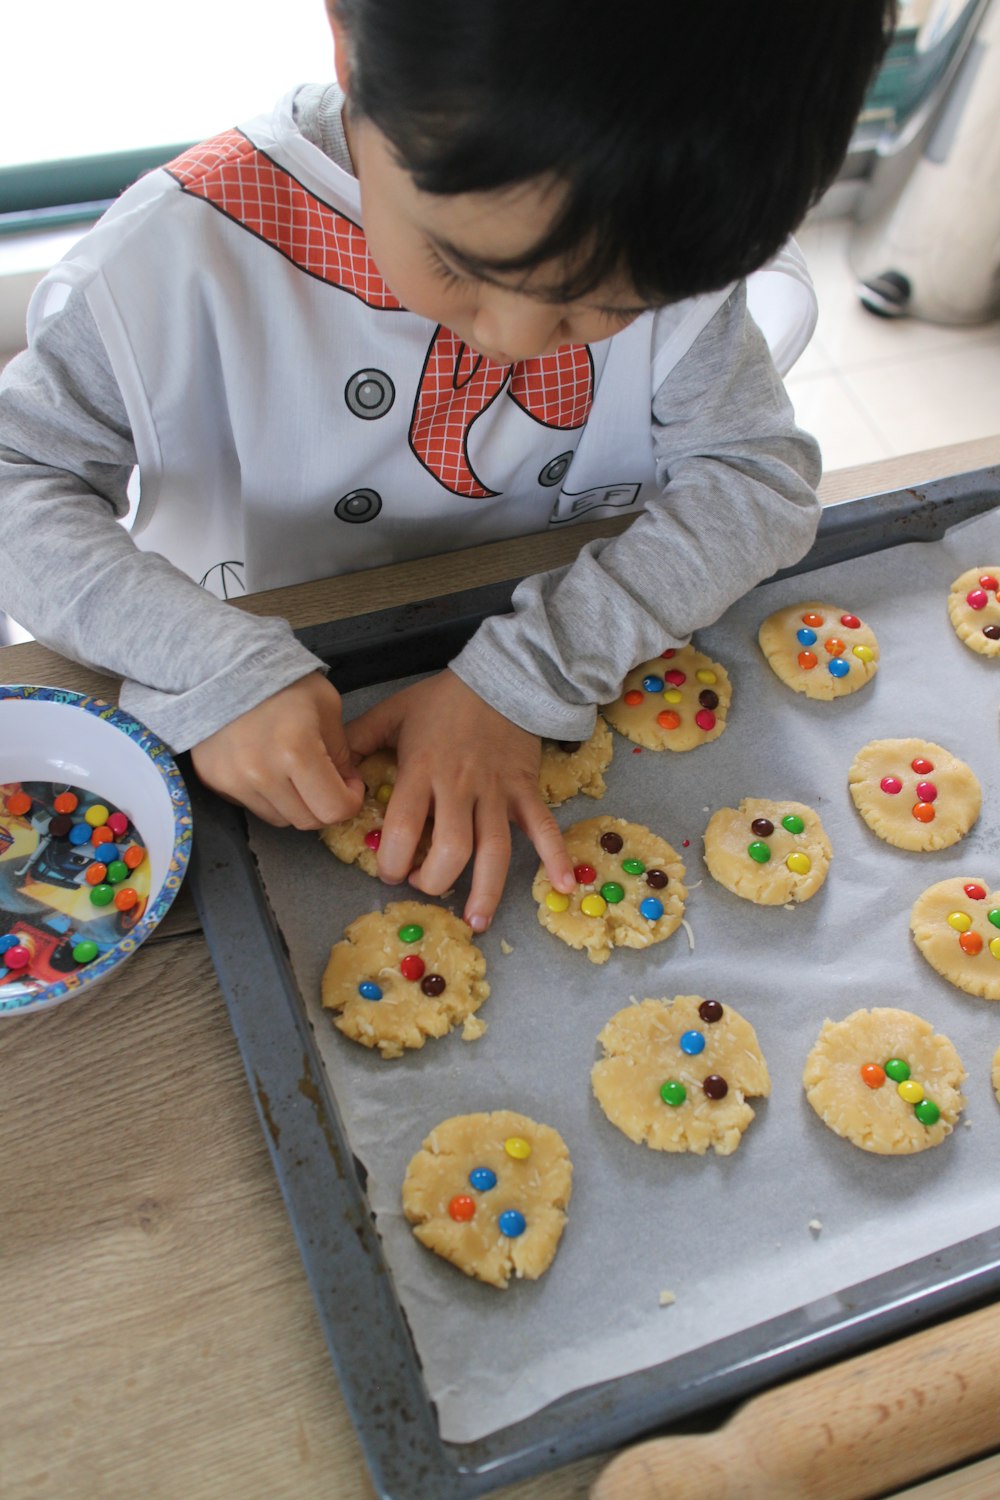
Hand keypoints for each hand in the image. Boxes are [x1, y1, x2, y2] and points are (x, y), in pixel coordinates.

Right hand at [190, 672, 365, 827]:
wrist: (224, 667)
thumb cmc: (284, 683)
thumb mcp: (328, 707)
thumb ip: (341, 753)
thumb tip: (346, 786)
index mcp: (296, 751)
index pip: (334, 809)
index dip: (350, 801)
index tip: (349, 785)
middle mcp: (262, 773)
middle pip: (307, 821)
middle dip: (324, 805)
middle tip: (326, 781)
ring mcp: (233, 781)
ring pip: (280, 819)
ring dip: (296, 804)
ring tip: (295, 772)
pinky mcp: (215, 782)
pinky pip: (254, 807)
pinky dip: (269, 797)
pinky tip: (269, 769)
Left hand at [345, 670, 574, 929]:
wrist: (502, 677)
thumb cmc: (443, 699)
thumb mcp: (392, 712)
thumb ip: (357, 740)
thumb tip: (328, 769)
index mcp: (422, 770)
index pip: (404, 826)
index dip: (392, 859)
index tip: (388, 872)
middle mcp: (460, 787)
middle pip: (451, 848)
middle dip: (434, 879)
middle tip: (423, 885)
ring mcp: (497, 792)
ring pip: (494, 848)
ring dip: (486, 889)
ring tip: (476, 922)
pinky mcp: (525, 791)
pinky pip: (543, 827)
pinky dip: (555, 857)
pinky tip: (562, 886)